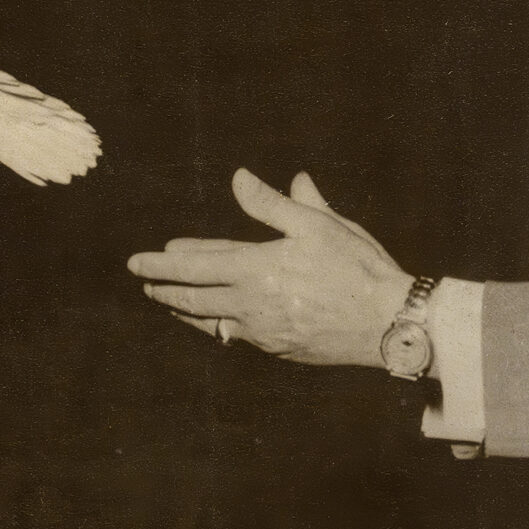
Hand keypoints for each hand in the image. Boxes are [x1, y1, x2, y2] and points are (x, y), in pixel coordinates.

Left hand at [126, 169, 414, 367]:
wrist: (388, 323)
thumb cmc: (357, 268)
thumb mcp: (317, 224)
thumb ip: (272, 203)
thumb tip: (240, 179)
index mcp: (258, 268)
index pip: (197, 264)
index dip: (164, 263)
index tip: (140, 261)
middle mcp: (252, 303)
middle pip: (193, 297)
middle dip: (163, 288)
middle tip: (143, 282)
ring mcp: (262, 331)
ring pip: (209, 321)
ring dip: (183, 311)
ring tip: (166, 303)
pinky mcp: (278, 349)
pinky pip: (234, 337)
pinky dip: (214, 328)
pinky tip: (213, 324)